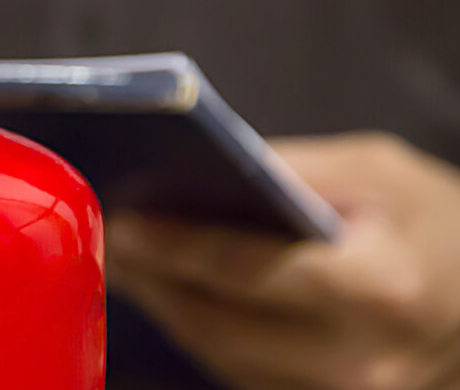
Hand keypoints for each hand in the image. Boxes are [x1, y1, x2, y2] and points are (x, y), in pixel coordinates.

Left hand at [107, 132, 459, 389]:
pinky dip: (205, 333)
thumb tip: (198, 171)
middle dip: (155, 280)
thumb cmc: (440, 226)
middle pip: (218, 324)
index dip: (175, 245)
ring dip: (170, 310)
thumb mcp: (380, 172)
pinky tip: (178, 296)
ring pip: (221, 356)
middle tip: (112, 239)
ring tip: (132, 264)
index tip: (124, 220)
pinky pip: (244, 373)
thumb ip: (291, 170)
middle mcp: (359, 360)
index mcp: (377, 289)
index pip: (245, 269)